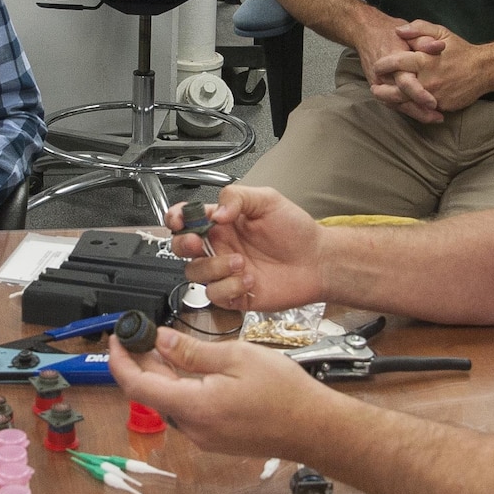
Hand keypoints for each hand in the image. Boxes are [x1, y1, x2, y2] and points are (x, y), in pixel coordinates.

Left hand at [109, 329, 339, 458]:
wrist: (316, 429)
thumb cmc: (285, 395)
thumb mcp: (237, 358)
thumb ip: (193, 351)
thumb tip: (161, 340)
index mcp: (194, 407)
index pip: (137, 386)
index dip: (120, 361)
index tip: (118, 338)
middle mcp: (193, 428)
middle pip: (152, 393)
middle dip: (142, 362)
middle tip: (142, 334)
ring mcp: (204, 437)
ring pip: (169, 401)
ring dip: (162, 374)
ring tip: (166, 345)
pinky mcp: (216, 438)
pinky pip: (187, 410)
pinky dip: (181, 387)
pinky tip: (191, 368)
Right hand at [166, 185, 326, 311]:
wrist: (318, 261)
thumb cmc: (296, 231)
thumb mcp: (267, 200)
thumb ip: (237, 197)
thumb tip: (215, 212)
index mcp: (222, 222)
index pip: (186, 219)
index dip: (176, 218)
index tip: (180, 220)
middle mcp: (220, 247)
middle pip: (180, 248)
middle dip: (183, 245)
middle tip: (198, 242)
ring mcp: (225, 271)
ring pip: (195, 273)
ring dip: (214, 268)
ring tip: (241, 262)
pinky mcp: (234, 294)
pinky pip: (215, 295)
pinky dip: (229, 288)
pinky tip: (249, 280)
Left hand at [370, 21, 491, 120]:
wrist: (484, 70)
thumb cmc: (460, 50)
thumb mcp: (441, 32)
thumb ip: (419, 29)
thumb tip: (397, 30)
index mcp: (425, 60)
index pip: (397, 62)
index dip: (383, 64)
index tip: (376, 65)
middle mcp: (428, 80)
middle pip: (397, 89)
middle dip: (382, 90)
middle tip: (374, 88)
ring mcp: (434, 96)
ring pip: (407, 103)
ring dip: (392, 102)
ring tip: (383, 98)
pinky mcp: (441, 106)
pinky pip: (421, 109)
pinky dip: (409, 107)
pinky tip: (401, 104)